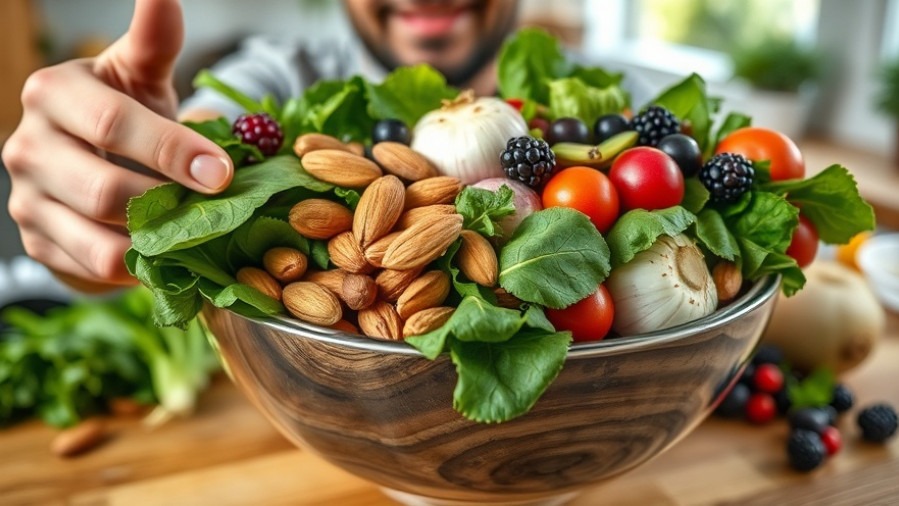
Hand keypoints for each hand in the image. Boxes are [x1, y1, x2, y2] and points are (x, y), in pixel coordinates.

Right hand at [2, 0, 232, 290]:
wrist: (95, 155)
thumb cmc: (124, 109)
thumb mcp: (139, 73)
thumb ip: (153, 38)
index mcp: (54, 94)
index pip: (113, 124)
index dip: (172, 150)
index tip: (222, 171)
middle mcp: (28, 146)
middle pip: (102, 189)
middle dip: (168, 204)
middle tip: (220, 211)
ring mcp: (29, 199)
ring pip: (96, 240)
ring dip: (157, 243)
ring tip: (198, 234)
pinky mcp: (40, 241)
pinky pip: (95, 268)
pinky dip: (140, 268)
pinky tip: (171, 256)